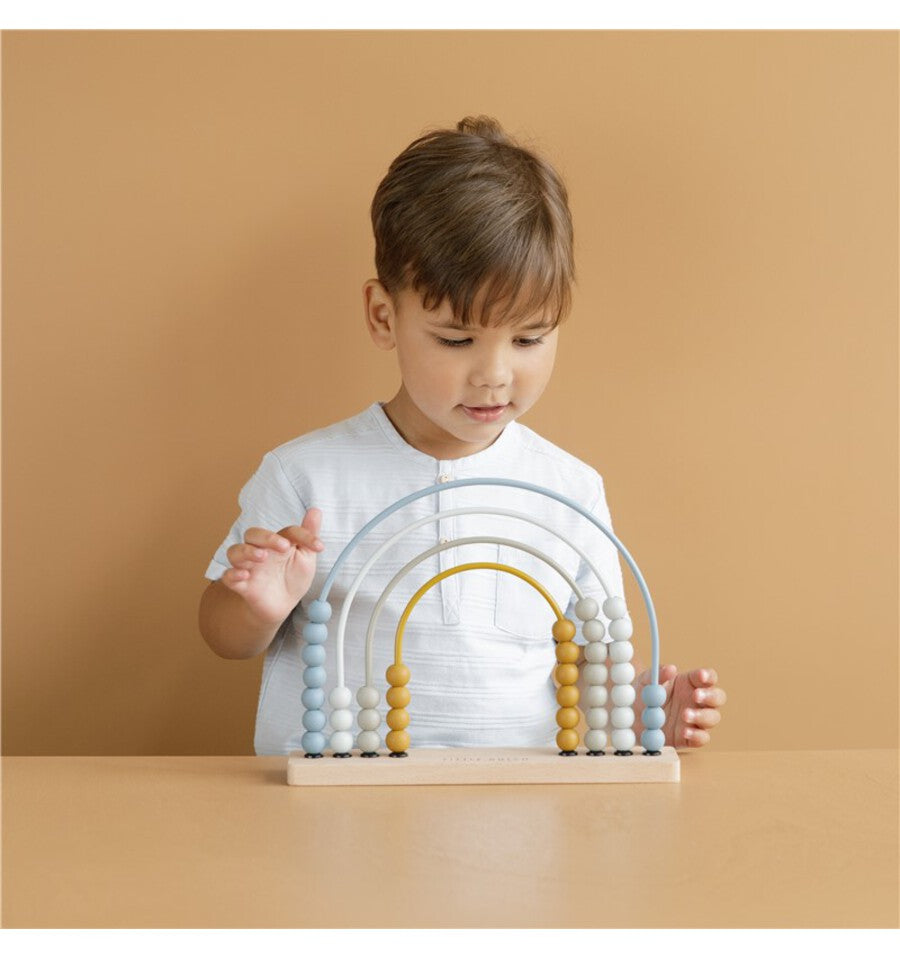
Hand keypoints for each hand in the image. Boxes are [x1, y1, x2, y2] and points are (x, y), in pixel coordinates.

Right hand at [220, 509, 323, 625]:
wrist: (283, 605)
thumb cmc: (293, 577)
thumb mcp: (306, 557)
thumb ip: (309, 535)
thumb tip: (315, 510)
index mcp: (278, 542)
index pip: (286, 531)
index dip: (303, 535)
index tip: (319, 547)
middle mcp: (260, 550)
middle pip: (252, 534)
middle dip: (266, 537)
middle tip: (284, 547)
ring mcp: (249, 567)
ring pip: (235, 551)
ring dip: (247, 551)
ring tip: (262, 556)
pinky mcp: (241, 585)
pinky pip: (228, 576)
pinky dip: (232, 574)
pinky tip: (244, 575)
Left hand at [635, 665, 725, 747]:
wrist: (629, 720)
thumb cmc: (641, 695)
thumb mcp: (645, 681)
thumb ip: (658, 674)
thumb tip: (671, 668)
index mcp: (689, 683)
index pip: (708, 677)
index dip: (708, 676)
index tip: (700, 676)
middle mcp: (697, 702)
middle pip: (718, 698)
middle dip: (710, 696)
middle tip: (696, 696)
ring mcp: (695, 720)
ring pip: (713, 718)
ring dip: (703, 716)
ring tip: (685, 714)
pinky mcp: (689, 738)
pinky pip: (702, 738)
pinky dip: (697, 735)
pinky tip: (685, 732)